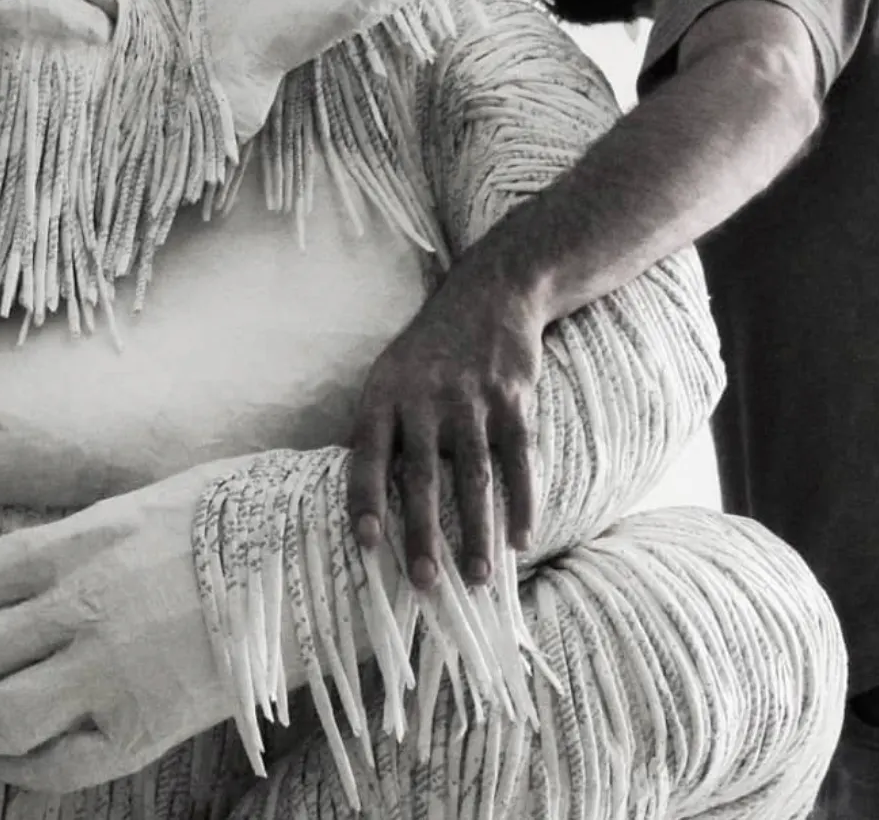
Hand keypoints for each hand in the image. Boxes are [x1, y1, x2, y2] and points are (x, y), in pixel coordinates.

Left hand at [0, 458, 243, 792]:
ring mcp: (110, 669)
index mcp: (85, 542)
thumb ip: (92, 535)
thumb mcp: (158, 500)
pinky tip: (8, 762)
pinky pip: (58, 762)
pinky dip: (20, 769)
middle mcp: (83, 605)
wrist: (320, 563)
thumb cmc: (247, 519)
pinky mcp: (145, 724)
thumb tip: (39, 566)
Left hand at [348, 255, 543, 589]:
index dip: (366, 500)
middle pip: (423, 476)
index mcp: (385, 394)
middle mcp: (426, 398)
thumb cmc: (430, 347)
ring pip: (474, 476)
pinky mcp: (513, 399)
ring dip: (476, 532)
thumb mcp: (389, 373)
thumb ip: (377, 427)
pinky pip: (518, 459)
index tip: (366, 544)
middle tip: (425, 583)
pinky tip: (521, 538)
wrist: (489, 294)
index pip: (369, 455)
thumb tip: (356, 492)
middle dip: (423, 534)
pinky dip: (522, 501)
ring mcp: (473, 398)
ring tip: (477, 577)